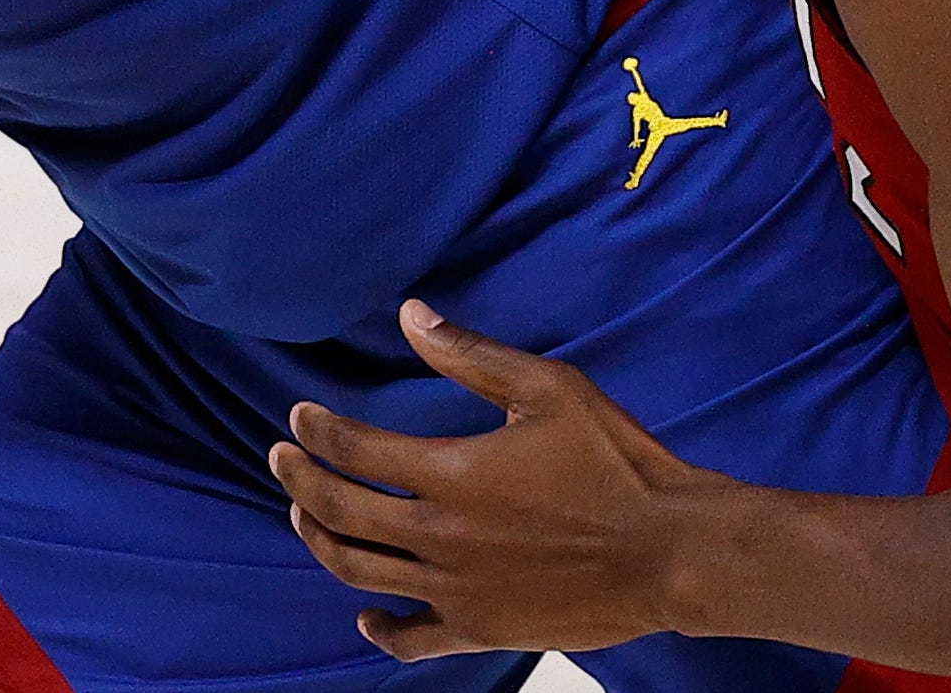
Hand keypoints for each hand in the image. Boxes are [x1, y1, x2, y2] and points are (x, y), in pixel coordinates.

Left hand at [272, 300, 724, 660]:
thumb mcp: (548, 388)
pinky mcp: (482, 629)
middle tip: (280, 457)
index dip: (316, 429)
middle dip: (297, 480)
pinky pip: (412, 638)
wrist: (671, 551)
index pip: (352, 450)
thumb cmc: (617, 462)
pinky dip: (380, 628)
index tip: (299, 415)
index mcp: (451, 473)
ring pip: (358, 571)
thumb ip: (470, 354)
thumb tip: (410, 313)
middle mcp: (441, 536)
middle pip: (338, 510)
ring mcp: (457, 589)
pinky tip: (366, 614)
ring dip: (319, 539)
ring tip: (302, 515)